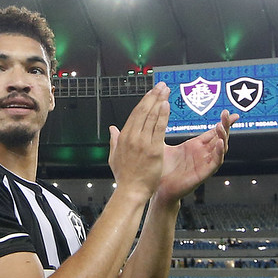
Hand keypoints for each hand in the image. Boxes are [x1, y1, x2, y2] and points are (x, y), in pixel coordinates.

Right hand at [108, 82, 170, 200]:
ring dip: (159, 102)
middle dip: (153, 97)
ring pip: (151, 117)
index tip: (151, 93)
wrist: (131, 191)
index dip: (144, 102)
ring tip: (166, 92)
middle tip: (161, 86)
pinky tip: (166, 106)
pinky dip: (163, 116)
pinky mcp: (153, 149)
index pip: (135, 114)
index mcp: (124, 138)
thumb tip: (112, 129)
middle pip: (144, 111)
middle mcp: (132, 137)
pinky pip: (159, 129)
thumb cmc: (125, 177)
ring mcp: (143, 142)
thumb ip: (114, 140)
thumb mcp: (114, 157)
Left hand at [154, 109, 238, 203]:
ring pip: (221, 149)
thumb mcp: (164, 146)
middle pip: (219, 137)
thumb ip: (163, 130)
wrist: (158, 188)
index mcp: (195, 146)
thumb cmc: (162, 169)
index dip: (222, 122)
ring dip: (223, 137)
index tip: (230, 112)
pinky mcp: (204, 173)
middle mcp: (202, 154)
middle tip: (226, 113)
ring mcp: (204, 163)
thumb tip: (159, 115)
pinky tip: (220, 143)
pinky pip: (216, 162)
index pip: (213, 132)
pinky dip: (219, 153)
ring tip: (221, 126)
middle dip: (225, 125)